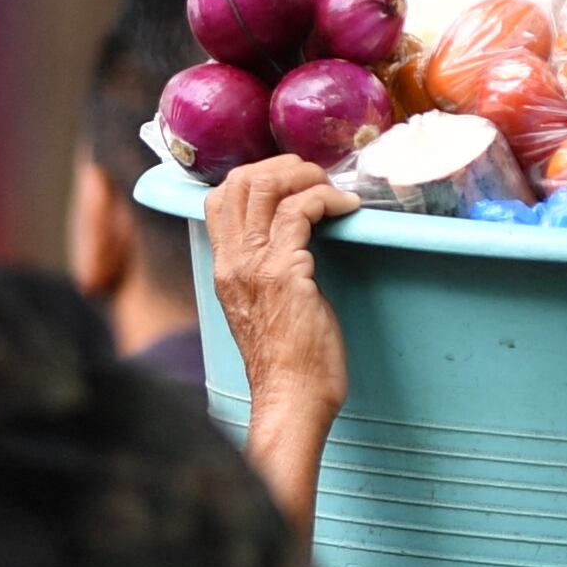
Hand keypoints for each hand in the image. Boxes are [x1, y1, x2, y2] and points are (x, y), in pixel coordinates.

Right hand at [203, 156, 357, 526]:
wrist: (290, 400)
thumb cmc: (286, 364)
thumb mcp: (261, 311)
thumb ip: (262, 276)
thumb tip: (290, 248)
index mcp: (224, 270)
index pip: (219, 198)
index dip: (255, 176)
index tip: (290, 181)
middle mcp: (233, 263)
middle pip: (241, 181)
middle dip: (283, 166)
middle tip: (316, 177)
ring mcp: (256, 266)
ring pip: (268, 186)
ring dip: (307, 177)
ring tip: (332, 189)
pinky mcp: (287, 274)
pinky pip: (302, 211)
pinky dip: (328, 200)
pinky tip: (347, 209)